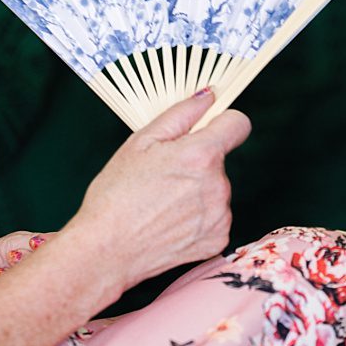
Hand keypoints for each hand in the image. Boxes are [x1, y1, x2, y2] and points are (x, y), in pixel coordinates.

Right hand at [63, 90, 250, 295]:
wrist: (107, 249)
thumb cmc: (115, 194)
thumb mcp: (139, 143)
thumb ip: (180, 115)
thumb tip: (208, 96)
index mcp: (201, 155)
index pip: (238, 124)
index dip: (223, 122)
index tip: (209, 128)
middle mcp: (218, 185)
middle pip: (219, 161)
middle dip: (196, 163)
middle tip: (159, 178)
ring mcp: (221, 215)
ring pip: (215, 190)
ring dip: (196, 192)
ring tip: (160, 204)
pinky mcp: (218, 239)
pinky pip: (214, 217)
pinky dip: (196, 218)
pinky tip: (169, 223)